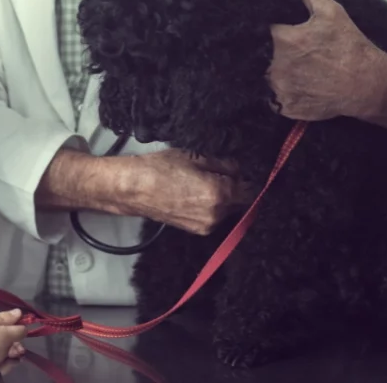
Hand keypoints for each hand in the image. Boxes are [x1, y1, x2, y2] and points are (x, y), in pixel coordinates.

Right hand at [0, 308, 27, 375]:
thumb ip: (3, 318)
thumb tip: (20, 314)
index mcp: (5, 337)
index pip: (22, 331)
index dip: (20, 325)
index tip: (13, 321)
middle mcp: (6, 352)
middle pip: (18, 344)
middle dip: (14, 337)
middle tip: (0, 330)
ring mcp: (0, 364)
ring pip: (12, 355)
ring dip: (10, 349)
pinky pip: (5, 365)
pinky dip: (5, 360)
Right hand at [117, 149, 253, 235]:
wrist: (133, 189)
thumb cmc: (160, 168)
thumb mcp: (195, 156)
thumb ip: (224, 163)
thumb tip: (241, 167)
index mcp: (219, 194)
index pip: (252, 190)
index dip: (253, 178)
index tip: (251, 170)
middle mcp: (216, 215)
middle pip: (241, 201)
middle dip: (238, 187)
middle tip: (226, 171)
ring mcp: (206, 226)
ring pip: (228, 209)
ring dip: (225, 197)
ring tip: (207, 180)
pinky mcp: (196, 230)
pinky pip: (214, 216)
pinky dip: (213, 205)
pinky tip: (198, 191)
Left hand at [266, 0, 382, 120]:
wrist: (368, 83)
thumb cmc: (348, 44)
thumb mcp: (330, 10)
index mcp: (281, 40)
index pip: (257, 32)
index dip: (260, 29)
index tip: (265, 29)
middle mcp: (274, 66)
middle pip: (257, 56)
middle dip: (262, 51)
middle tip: (280, 50)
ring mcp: (280, 90)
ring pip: (262, 78)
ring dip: (267, 72)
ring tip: (283, 67)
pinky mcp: (286, 108)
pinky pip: (272, 99)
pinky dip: (277, 93)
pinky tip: (289, 85)